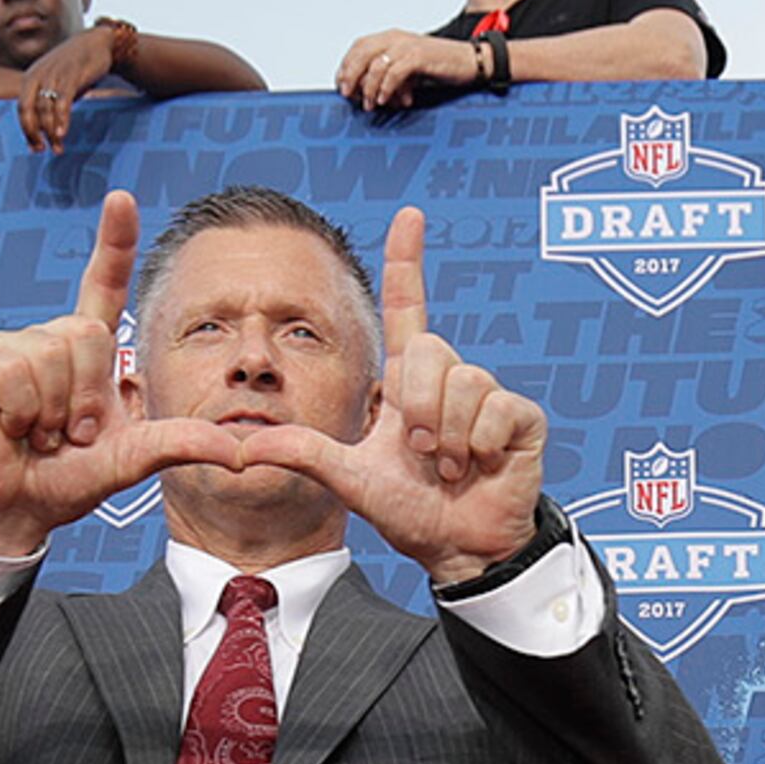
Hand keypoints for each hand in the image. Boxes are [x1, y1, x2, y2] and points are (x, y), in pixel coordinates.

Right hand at [0, 190, 239, 556]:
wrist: (14, 511)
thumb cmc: (67, 480)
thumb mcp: (132, 458)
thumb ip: (180, 443)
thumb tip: (239, 449)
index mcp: (85, 352)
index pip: (104, 286)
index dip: (114, 244)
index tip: (122, 199)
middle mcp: (47, 338)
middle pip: (88, 336)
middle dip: (87, 398)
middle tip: (69, 434)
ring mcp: (8, 346)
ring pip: (53, 355)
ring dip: (54, 412)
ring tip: (39, 434)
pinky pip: (16, 371)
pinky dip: (22, 411)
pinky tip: (10, 427)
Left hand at [13, 20, 140, 150]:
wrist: (96, 43)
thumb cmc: (75, 66)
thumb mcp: (55, 81)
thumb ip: (47, 100)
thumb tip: (44, 128)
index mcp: (31, 78)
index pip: (22, 109)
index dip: (26, 130)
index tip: (35, 147)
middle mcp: (38, 75)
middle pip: (28, 110)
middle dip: (34, 133)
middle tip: (43, 149)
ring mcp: (54, 75)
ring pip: (45, 109)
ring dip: (50, 131)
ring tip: (58, 147)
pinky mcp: (71, 76)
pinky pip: (62, 102)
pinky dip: (61, 119)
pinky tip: (63, 133)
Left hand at [224, 207, 544, 581]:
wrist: (456, 548)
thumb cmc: (409, 510)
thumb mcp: (348, 477)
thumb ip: (302, 454)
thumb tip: (243, 446)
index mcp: (409, 380)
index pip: (408, 306)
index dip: (407, 261)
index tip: (409, 215)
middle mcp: (450, 378)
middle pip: (431, 350)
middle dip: (418, 406)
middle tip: (421, 452)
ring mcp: (489, 396)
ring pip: (464, 381)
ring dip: (448, 435)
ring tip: (449, 465)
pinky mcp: (521, 418)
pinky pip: (496, 409)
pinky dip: (479, 444)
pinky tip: (480, 465)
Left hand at [335, 26, 470, 112]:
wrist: (470, 61)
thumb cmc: (441, 66)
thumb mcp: (409, 70)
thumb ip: (390, 77)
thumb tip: (371, 94)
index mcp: (391, 37)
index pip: (359, 46)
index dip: (347, 65)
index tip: (341, 83)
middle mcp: (396, 38)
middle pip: (362, 53)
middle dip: (351, 75)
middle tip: (347, 94)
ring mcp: (408, 46)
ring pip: (376, 64)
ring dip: (369, 87)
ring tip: (369, 104)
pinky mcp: (419, 57)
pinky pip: (395, 72)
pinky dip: (386, 88)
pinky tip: (385, 99)